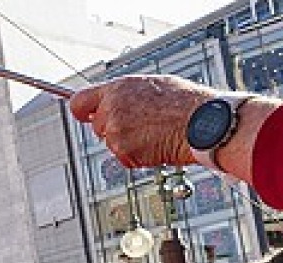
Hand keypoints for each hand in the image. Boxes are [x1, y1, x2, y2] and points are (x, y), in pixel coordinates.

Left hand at [69, 75, 215, 168]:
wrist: (203, 122)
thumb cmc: (186, 103)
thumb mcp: (152, 85)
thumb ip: (125, 94)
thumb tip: (113, 98)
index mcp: (118, 89)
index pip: (80, 101)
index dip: (82, 110)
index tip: (84, 115)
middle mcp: (112, 109)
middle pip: (98, 126)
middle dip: (114, 128)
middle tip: (141, 125)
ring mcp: (116, 131)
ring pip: (111, 143)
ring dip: (128, 143)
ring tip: (154, 132)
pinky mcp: (123, 151)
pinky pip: (124, 157)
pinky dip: (137, 155)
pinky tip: (156, 144)